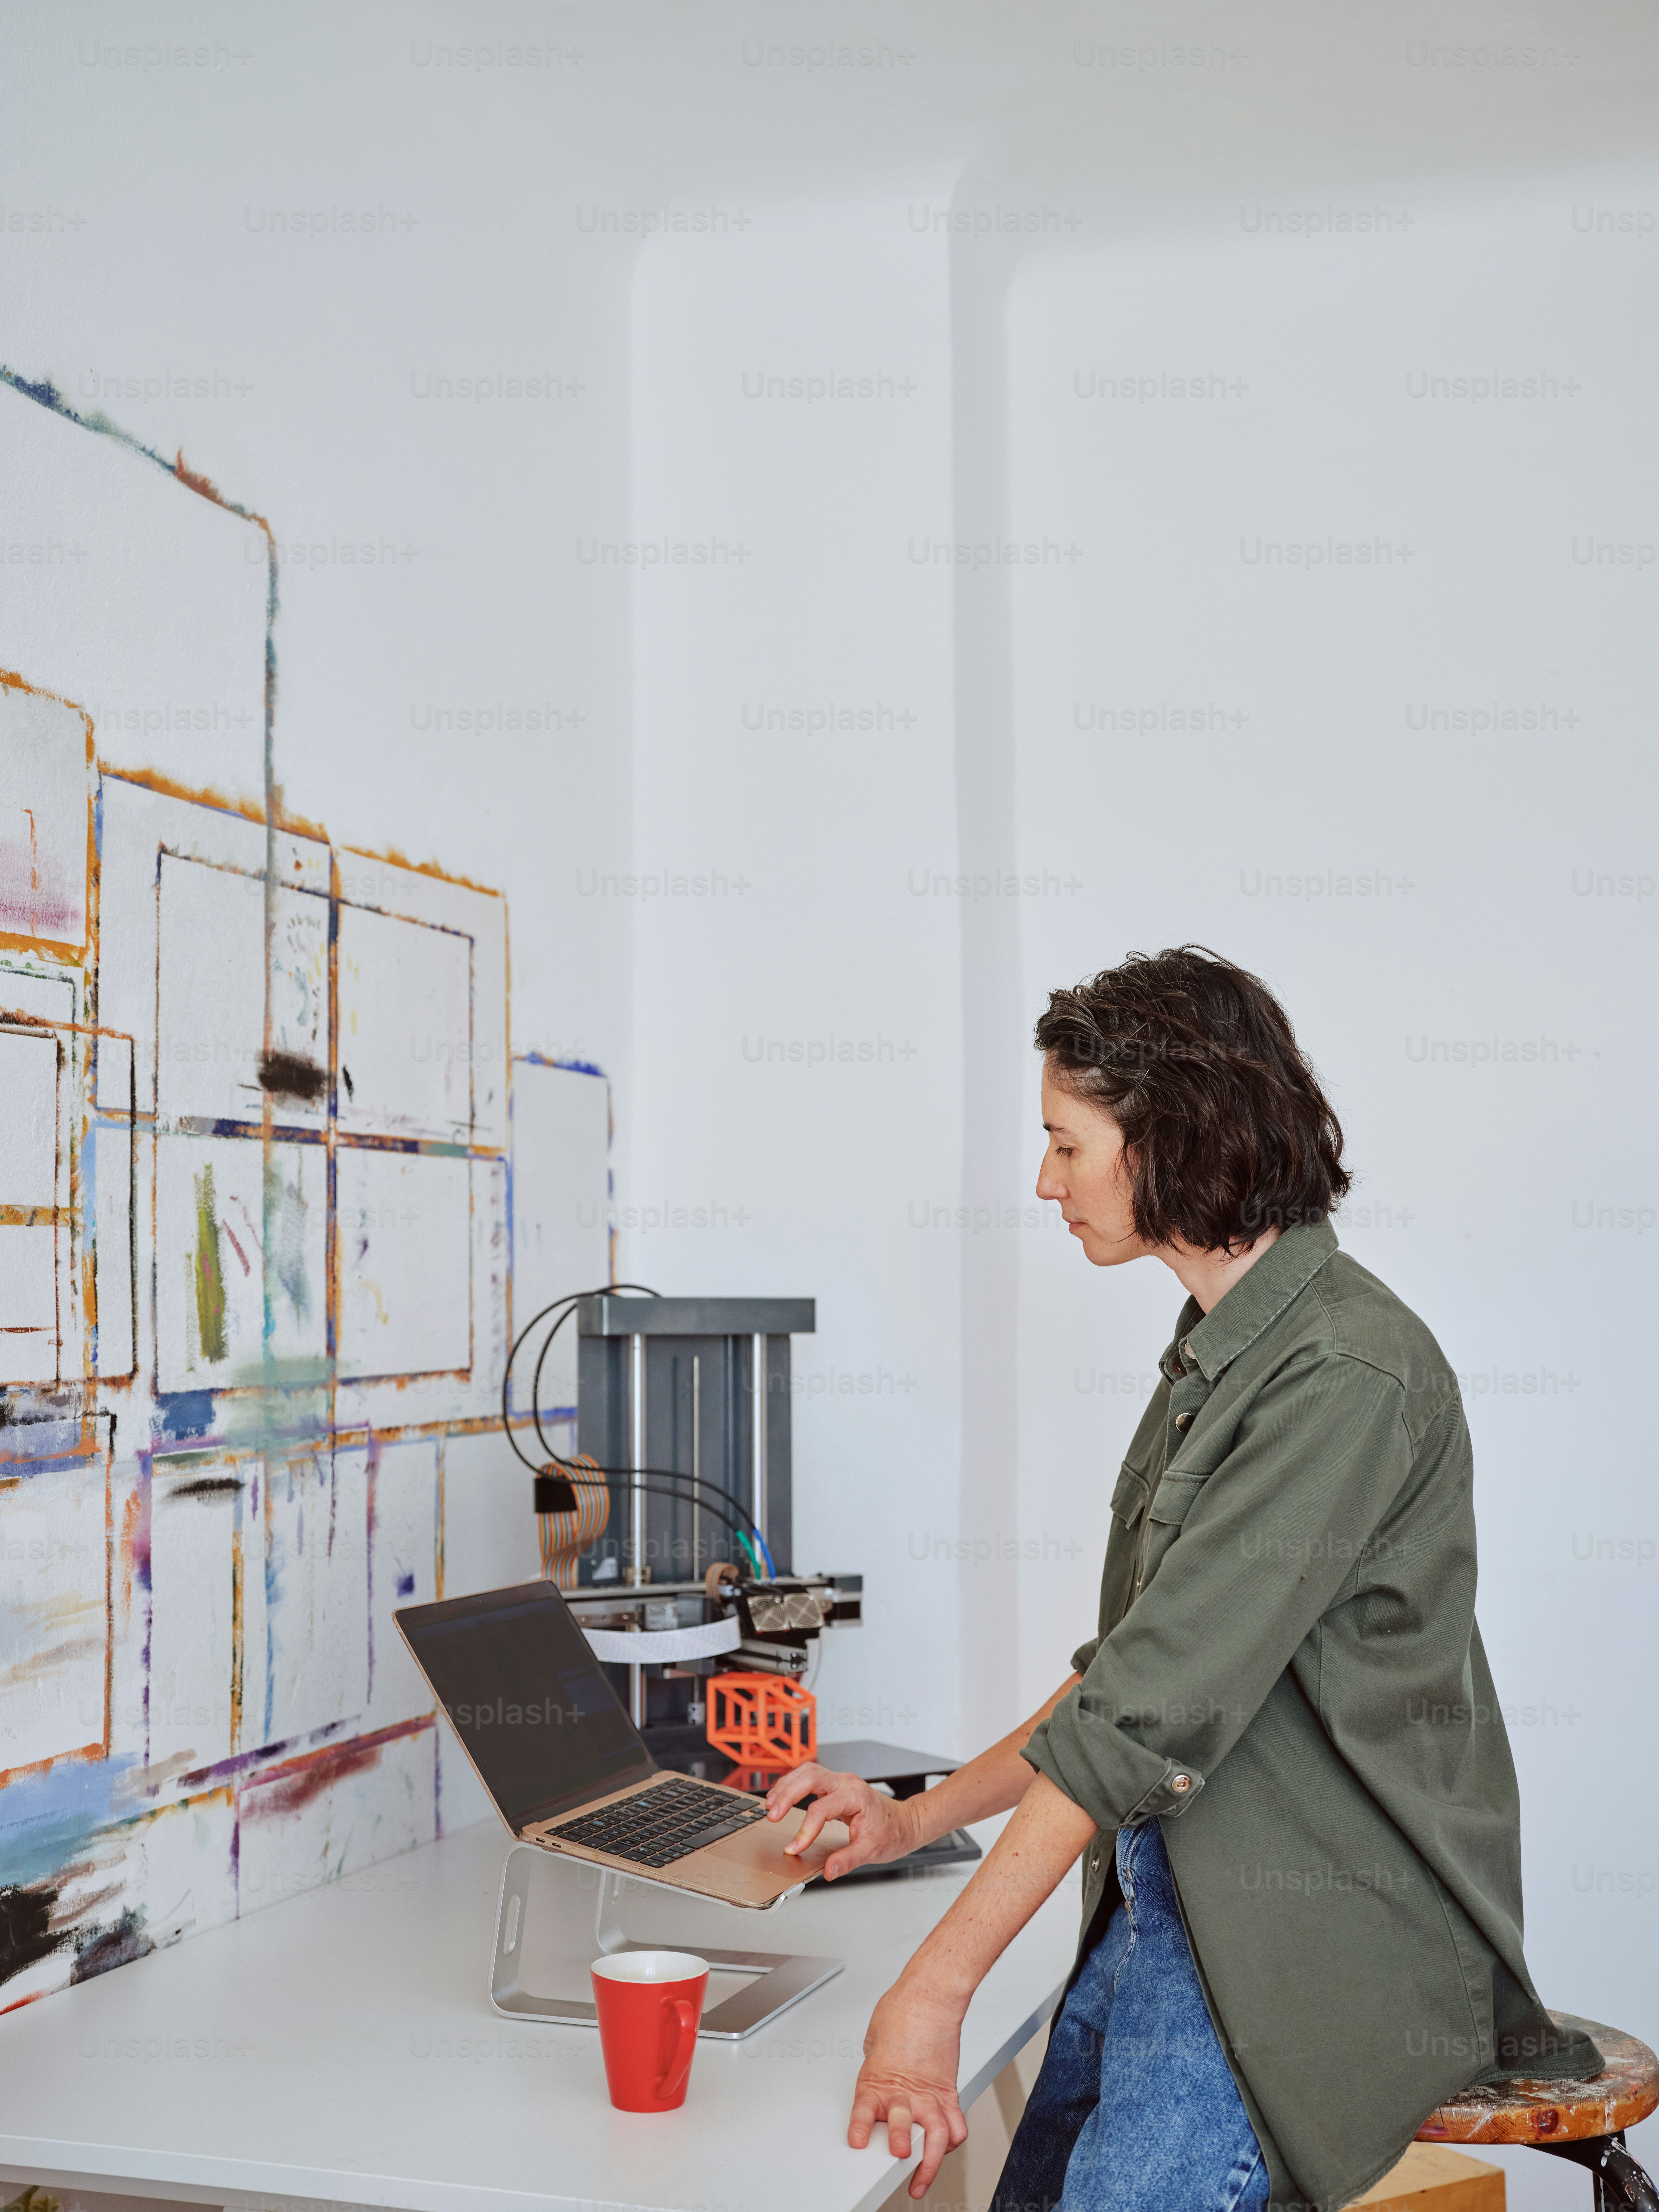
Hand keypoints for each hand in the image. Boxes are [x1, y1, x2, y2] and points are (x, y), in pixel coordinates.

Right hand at [763, 1763, 918, 1880]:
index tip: (794, 1848)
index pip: (821, 1809)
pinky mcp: (836, 1785)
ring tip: (771, 1804)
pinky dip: (793, 1784)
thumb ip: (848, 1860)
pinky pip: (810, 1776)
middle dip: (788, 1794)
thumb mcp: (872, 1851)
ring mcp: (841, 1781)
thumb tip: (828, 1871)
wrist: (905, 1822)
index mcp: (855, 1796)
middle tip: (772, 1814)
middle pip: (810, 1777)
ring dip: (787, 1785)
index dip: (805, 1830)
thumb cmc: (891, 1833)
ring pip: (807, 1771)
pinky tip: (782, 1796)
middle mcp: (846, 1783)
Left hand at [848, 1978, 968, 2198]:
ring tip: (922, 2179)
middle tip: (899, 2159)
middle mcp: (905, 2090)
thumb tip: (878, 2074)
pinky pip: (955, 2123)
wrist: (931, 1995)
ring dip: (930, 2160)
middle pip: (903, 2125)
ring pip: (935, 2135)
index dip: (861, 2128)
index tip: (858, 2142)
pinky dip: (952, 2140)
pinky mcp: (948, 2090)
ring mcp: (929, 2093)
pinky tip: (944, 2149)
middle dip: (901, 2144)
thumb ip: (874, 2066)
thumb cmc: (903, 2010)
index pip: (865, 2109)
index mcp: (878, 2077)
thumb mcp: (874, 2041)